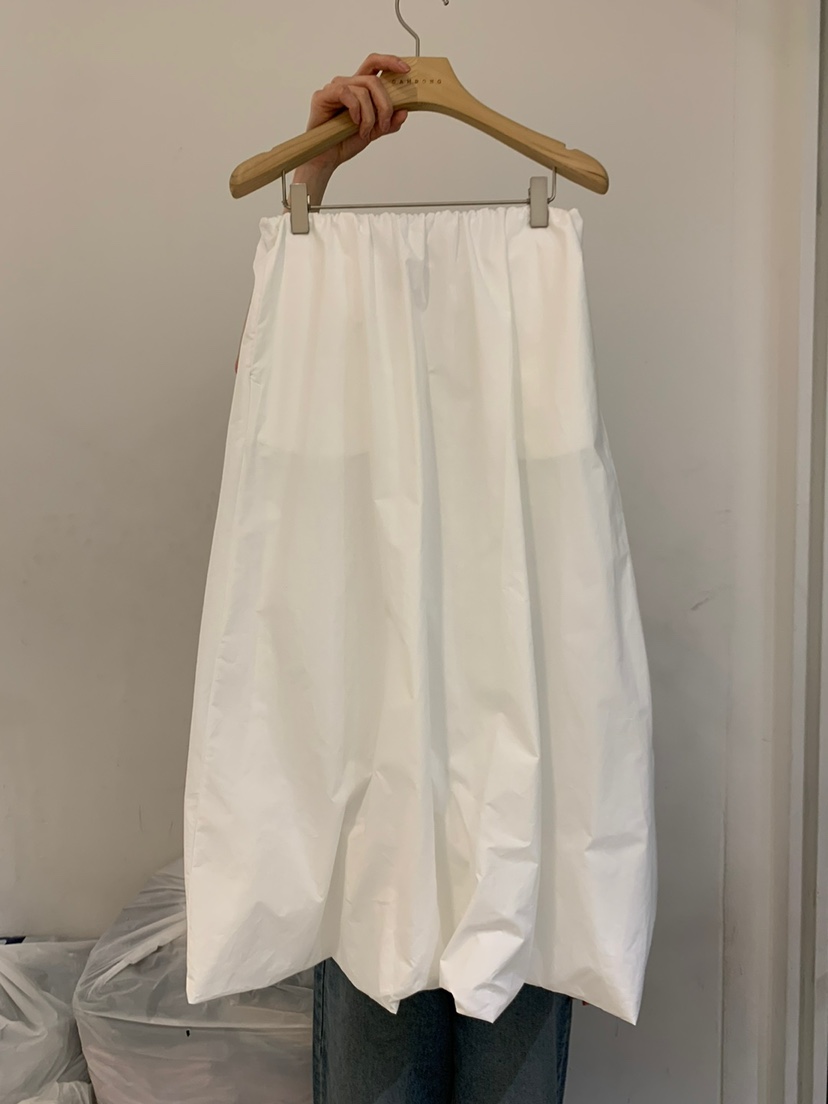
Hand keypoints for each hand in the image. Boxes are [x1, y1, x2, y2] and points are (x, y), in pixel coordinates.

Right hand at [292, 54, 410, 203]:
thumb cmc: (346, 141)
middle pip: (373, 80)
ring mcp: (335, 88)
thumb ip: (389, 121)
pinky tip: (354, 123)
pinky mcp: (323, 95)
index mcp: (360, 88)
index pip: (375, 64)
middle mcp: (348, 84)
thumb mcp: (374, 131)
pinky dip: (355, 110)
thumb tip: (405, 111)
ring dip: (370, 115)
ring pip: (363, 90)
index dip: (390, 62)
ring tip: (365, 131)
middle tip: (384, 124)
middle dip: (385, 104)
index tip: (406, 70)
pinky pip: (346, 93)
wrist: (329, 157)